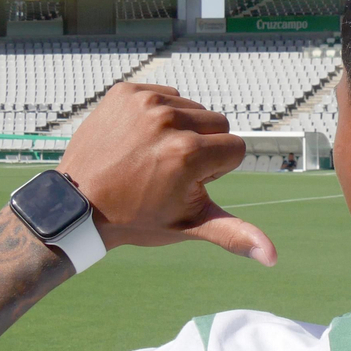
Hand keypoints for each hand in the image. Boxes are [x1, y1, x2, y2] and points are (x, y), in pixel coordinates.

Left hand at [57, 82, 275, 263]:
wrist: (77, 204)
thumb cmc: (136, 218)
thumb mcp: (188, 226)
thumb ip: (234, 234)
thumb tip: (273, 257)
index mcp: (188, 153)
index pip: (235, 148)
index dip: (216, 170)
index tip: (185, 183)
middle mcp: (168, 121)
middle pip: (217, 124)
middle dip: (202, 146)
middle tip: (168, 170)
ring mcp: (145, 103)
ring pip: (192, 108)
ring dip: (181, 129)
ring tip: (151, 154)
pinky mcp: (126, 92)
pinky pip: (165, 95)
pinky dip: (158, 114)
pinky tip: (138, 138)